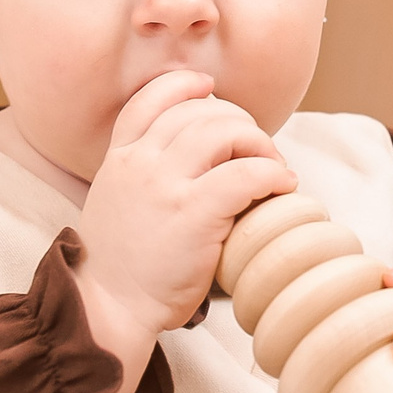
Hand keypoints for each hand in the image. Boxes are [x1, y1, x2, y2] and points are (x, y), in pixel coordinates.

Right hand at [74, 71, 295, 353]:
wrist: (108, 307)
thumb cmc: (120, 267)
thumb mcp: (114, 203)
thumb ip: (140, 177)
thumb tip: (187, 165)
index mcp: (119, 158)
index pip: (149, 98)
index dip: (184, 85)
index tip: (209, 89)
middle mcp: (140, 162)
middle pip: (199, 111)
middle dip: (238, 121)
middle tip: (257, 148)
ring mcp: (166, 185)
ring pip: (226, 131)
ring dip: (260, 143)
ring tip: (274, 165)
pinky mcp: (194, 212)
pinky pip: (247, 173)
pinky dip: (273, 172)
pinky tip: (283, 186)